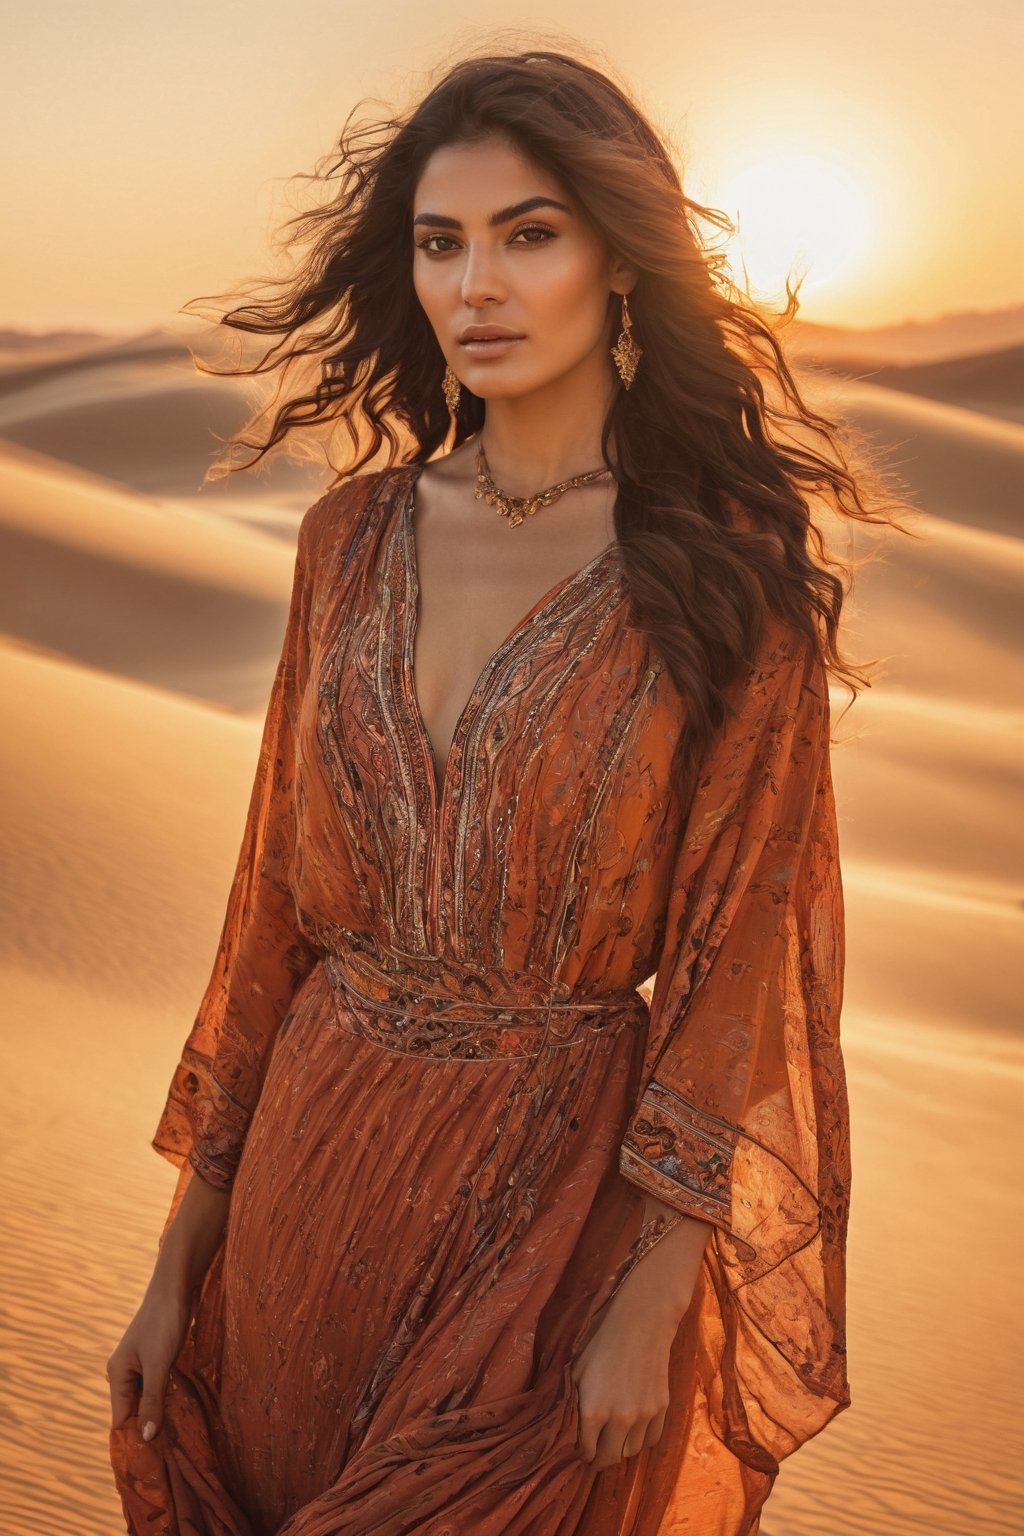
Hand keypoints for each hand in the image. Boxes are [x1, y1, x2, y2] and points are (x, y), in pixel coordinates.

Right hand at [107, 1284, 191, 1441]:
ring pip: (146, 1400)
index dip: (135, 1438)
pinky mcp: (155, 1359)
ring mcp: (140, 1366)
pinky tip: (178, 1409)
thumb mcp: (159, 1363)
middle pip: (132, 1411)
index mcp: (117, 1375)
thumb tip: (146, 1437)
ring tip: (176, 1436)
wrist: (176, 1286)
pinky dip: (164, 1398)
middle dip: (148, 1427)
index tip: (154, 1460)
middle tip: (169, 1452)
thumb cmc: (165, 1322)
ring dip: (158, 1413)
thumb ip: (152, 1399)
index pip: (120, 1419)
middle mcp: (124, 1373)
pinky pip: (156, 1387)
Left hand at [569, 1284, 682, 1470]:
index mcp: (593, 1411)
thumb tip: (571, 1427)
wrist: (640, 1323)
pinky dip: (641, 1441)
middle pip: (610, 1458)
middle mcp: (620, 1420)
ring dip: (621, 1449)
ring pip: (631, 1452)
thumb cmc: (601, 1342)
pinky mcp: (661, 1409)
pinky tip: (634, 1432)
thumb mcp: (577, 1371)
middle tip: (596, 1453)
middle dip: (600, 1459)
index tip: (581, 1451)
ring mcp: (644, 1416)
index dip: (582, 1453)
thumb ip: (575, 1403)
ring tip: (614, 1440)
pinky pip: (651, 1440)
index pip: (587, 1450)